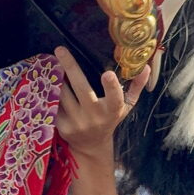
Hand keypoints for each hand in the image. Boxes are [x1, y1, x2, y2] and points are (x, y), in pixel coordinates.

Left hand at [54, 47, 149, 161]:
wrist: (91, 145)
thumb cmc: (110, 119)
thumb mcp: (126, 106)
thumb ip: (135, 86)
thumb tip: (145, 67)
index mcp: (112, 110)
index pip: (115, 98)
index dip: (111, 86)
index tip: (108, 73)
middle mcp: (94, 116)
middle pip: (81, 88)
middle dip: (70, 68)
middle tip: (60, 49)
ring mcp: (77, 122)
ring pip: (63, 93)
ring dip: (57, 76)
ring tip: (52, 62)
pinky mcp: (62, 126)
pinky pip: (54, 103)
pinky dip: (51, 91)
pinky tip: (48, 80)